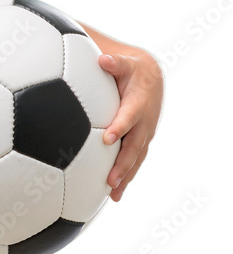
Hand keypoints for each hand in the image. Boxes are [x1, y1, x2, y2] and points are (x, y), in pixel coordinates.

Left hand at [98, 50, 163, 201]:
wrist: (150, 78)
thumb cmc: (132, 70)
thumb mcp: (125, 62)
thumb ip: (114, 63)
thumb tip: (103, 59)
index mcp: (137, 104)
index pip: (128, 117)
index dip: (119, 127)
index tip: (106, 139)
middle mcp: (143, 123)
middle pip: (134, 146)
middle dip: (123, 164)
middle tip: (110, 180)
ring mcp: (144, 134)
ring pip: (136, 159)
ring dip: (126, 176)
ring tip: (113, 194)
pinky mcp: (141, 141)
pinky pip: (135, 161)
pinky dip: (127, 177)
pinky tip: (114, 194)